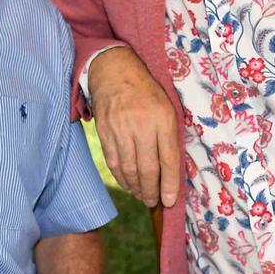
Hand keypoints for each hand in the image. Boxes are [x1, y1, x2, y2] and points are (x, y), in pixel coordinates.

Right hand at [88, 47, 179, 207]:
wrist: (114, 71)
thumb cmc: (146, 92)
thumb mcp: (167, 107)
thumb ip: (170, 136)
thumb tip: (171, 171)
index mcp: (163, 118)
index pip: (169, 158)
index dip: (170, 184)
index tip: (170, 201)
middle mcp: (141, 124)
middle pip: (148, 168)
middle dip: (152, 191)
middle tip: (153, 202)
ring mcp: (120, 128)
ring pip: (129, 168)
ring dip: (136, 188)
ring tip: (142, 196)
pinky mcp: (104, 131)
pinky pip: (112, 161)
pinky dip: (120, 177)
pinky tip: (127, 183)